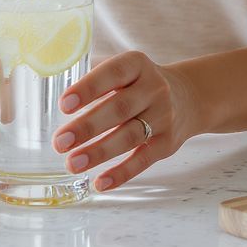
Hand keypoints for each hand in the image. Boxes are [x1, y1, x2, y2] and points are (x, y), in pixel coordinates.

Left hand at [51, 51, 196, 192]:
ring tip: (72, 163)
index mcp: (137, 64)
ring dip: (99, 152)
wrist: (188, 97)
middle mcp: (154, 88)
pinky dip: (121, 173)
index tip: (64, 105)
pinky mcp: (167, 143)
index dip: (88, 88)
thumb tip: (58, 93)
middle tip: (59, 142)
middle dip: (87, 127)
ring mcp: (163, 116)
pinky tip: (100, 182)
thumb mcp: (126, 70)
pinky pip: (143, 160)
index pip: (112, 73)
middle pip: (119, 109)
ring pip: (130, 136)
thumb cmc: (140, 83)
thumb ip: (96, 77)